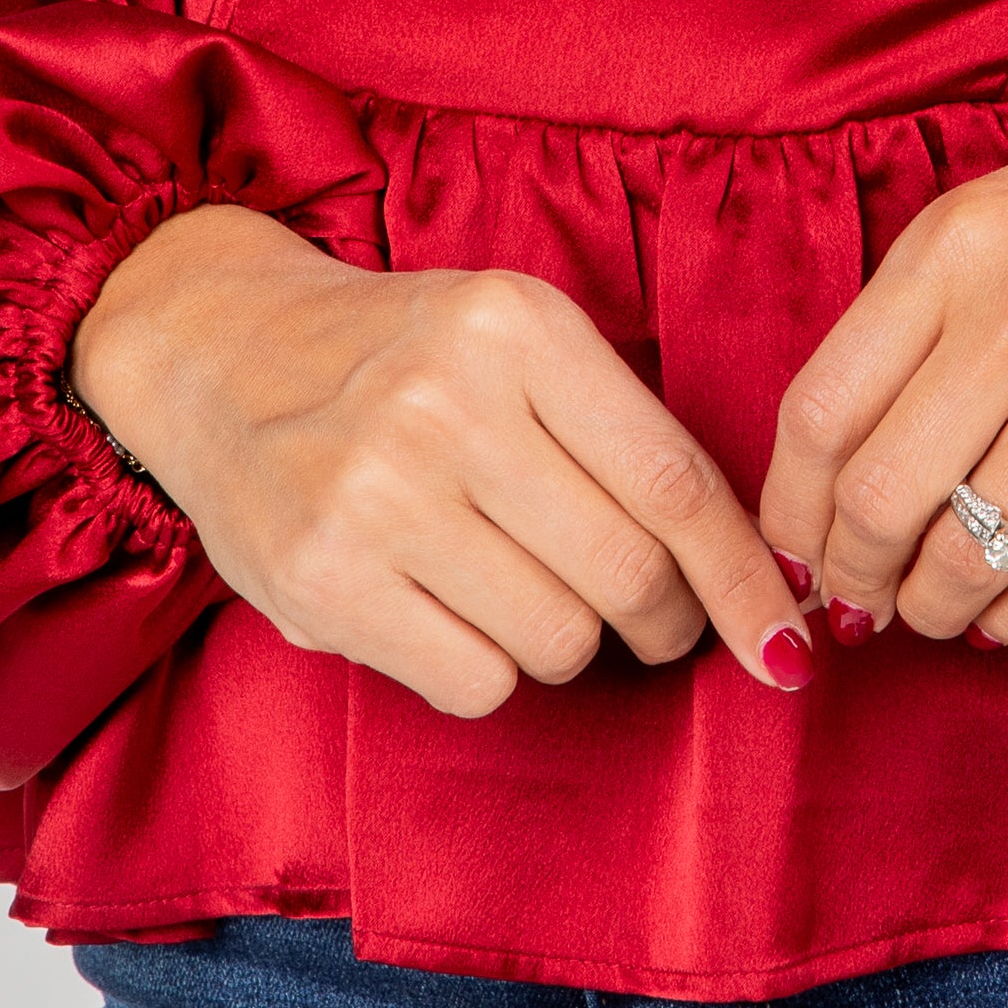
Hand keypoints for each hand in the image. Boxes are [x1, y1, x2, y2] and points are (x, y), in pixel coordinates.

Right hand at [69, 205, 813, 715]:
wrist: (221, 352)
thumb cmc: (401, 355)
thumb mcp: (515, 337)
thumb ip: (620, 430)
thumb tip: (755, 570)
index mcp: (518, 326)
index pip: (672, 480)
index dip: (744, 577)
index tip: (786, 636)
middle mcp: (448, 403)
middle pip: (628, 574)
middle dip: (665, 620)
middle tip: (655, 619)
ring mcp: (377, 495)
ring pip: (558, 639)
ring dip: (566, 638)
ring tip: (520, 585)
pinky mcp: (324, 583)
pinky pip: (476, 681)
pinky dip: (485, 667)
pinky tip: (448, 610)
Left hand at [758, 82, 1007, 649]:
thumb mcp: (1005, 212)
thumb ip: (923, 314)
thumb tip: (849, 450)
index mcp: (953, 250)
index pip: (820, 409)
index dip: (790, 509)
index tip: (795, 548)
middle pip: (876, 498)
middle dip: (853, 576)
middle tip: (860, 601)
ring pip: (966, 552)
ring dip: (935, 606)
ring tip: (938, 610)